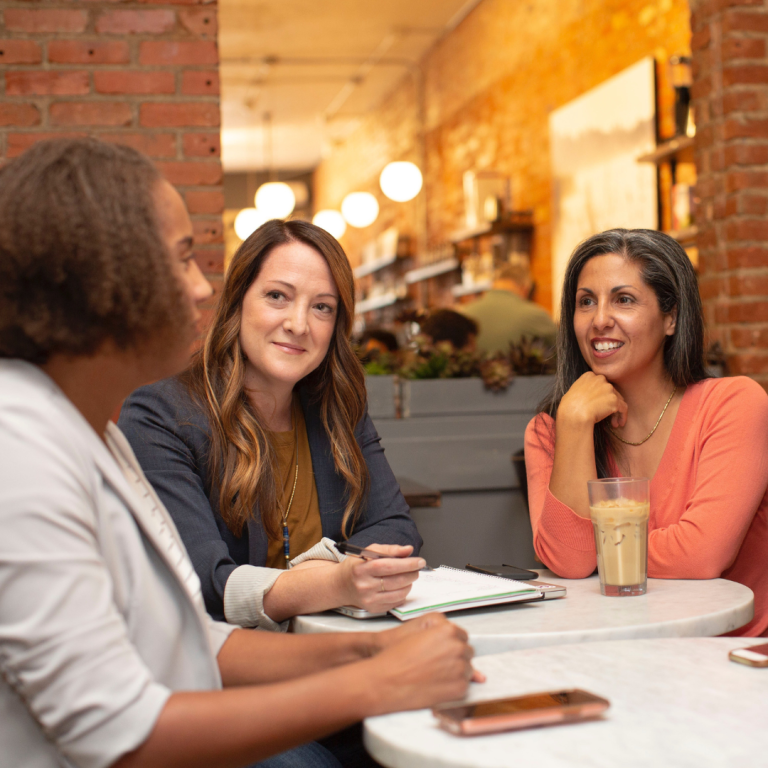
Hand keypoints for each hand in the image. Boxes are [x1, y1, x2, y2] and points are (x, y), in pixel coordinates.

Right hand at [337, 543, 422, 612]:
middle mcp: (364, 586)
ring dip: (409, 584)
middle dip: (412, 573)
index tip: (420, 561)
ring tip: (409, 576)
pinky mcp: (374, 609)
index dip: (407, 564)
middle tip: (417, 568)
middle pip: (396, 581)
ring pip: (399, 593)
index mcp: (362, 569)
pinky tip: (400, 586)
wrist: (342, 585)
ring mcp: (369, 600)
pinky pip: (396, 602)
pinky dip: (403, 593)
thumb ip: (390, 549)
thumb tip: (408, 550)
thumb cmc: (357, 566)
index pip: (389, 566)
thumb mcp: (369, 551)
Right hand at [365, 613, 482, 714]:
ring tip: (434, 674)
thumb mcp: (419, 635)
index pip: (461, 636)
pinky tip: (436, 684)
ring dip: (456, 672)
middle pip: (466, 652)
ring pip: (468, 669)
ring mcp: (460, 668)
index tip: (441, 650)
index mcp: (448, 630)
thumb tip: (459, 642)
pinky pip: (464, 685)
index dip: (450, 643)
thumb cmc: (397, 658)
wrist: (386, 681)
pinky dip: (453, 686)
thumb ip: (442, 635)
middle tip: (435, 663)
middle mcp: (457, 648)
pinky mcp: (459, 688)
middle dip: (455, 657)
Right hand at [558, 372, 627, 428]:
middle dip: (610, 403)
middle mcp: (600, 379)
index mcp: (589, 376)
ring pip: (618, 399)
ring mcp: (608, 388)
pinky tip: (619, 424)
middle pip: (610, 391)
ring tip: (614, 423)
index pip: (600, 384)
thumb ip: (582, 389)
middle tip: (608, 415)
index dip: (602, 395)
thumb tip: (586, 397)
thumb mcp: (573, 392)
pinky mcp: (614, 399)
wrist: (573, 414)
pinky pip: (623, 408)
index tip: (600, 405)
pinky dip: (622, 416)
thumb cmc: (569, 407)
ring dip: (616, 411)